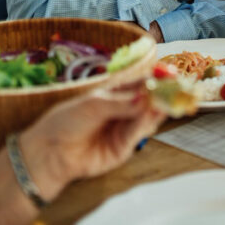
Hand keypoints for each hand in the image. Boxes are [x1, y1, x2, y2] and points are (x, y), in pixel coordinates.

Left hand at [19, 86, 164, 201]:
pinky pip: (139, 133)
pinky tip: (151, 113)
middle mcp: (124, 110)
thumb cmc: (66, 121)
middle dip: (163, 94)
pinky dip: (146, 123)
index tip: (170, 73)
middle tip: (175, 88)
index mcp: (116, 93)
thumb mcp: (94, 104)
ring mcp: (125, 128)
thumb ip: (122, 102)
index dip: (157, 78)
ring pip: (148, 117)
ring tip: (165, 100)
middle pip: (149, 100)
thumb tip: (147, 97)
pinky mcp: (124, 147)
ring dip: (158, 108)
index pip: (142, 83)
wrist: (50, 152)